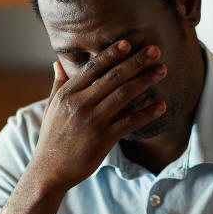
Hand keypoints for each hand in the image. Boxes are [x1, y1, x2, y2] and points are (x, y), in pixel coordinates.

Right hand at [30, 40, 166, 190]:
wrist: (50, 170)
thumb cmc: (51, 138)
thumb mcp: (51, 108)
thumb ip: (58, 85)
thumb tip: (57, 64)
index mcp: (67, 94)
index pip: (92, 68)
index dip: (111, 54)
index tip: (128, 43)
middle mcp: (80, 104)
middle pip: (113, 77)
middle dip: (136, 62)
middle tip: (155, 50)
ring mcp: (93, 121)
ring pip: (124, 95)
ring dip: (145, 80)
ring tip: (162, 70)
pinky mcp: (103, 139)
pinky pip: (130, 122)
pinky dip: (147, 113)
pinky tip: (161, 106)